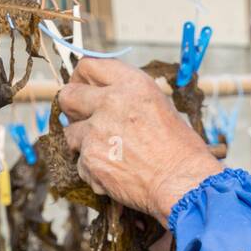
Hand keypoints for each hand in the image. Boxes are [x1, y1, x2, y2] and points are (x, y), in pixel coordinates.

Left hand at [58, 59, 219, 224]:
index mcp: (132, 85)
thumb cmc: (180, 150)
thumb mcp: (160, 106)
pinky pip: (81, 164)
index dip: (82, 79)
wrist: (183, 183)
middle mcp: (111, 103)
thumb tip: (104, 98)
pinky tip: (116, 174)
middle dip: (72, 109)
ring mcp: (96, 132)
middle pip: (68, 95)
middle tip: (84, 121)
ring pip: (71, 134)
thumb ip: (129, 98)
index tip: (83, 89)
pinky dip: (94, 171)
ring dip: (84, 144)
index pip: (89, 66)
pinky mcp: (90, 160)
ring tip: (110, 155)